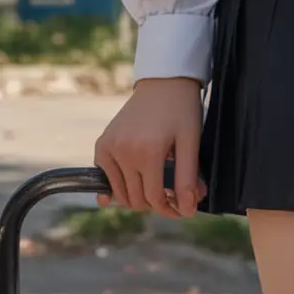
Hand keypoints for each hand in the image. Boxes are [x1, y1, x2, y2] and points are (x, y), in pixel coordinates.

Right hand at [93, 75, 207, 218]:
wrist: (163, 82)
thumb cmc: (181, 110)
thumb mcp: (191, 142)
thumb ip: (188, 178)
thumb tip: (187, 210)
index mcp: (147, 153)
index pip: (154, 198)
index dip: (169, 209)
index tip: (182, 210)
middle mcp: (123, 152)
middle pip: (136, 199)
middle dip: (155, 205)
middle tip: (172, 199)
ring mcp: (109, 148)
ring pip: (119, 193)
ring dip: (137, 198)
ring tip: (156, 191)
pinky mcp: (102, 144)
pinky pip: (105, 177)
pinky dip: (118, 186)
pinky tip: (132, 185)